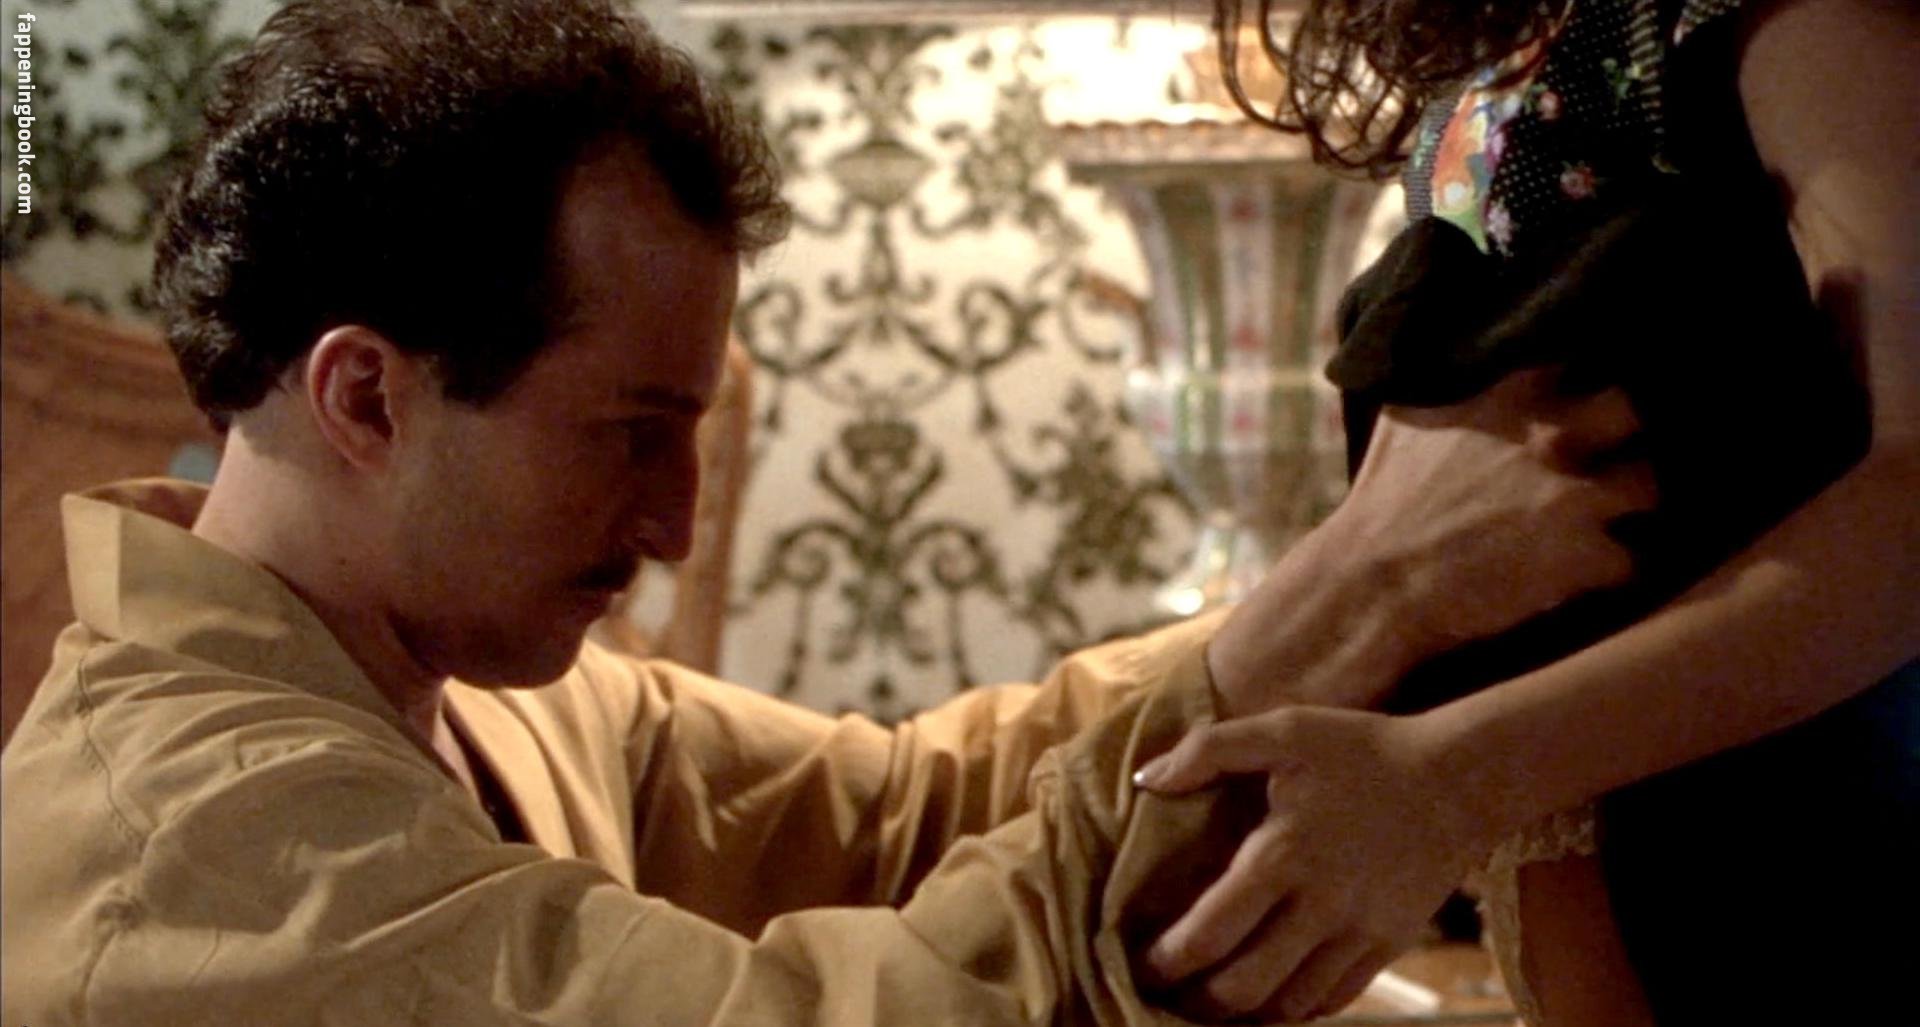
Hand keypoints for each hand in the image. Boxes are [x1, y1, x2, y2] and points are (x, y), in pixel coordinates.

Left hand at [1131, 707, 1487, 1022]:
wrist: (1460, 777)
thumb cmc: (1364, 749)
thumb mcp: (1284, 729)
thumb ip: (1208, 750)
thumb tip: (1146, 780)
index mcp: (1282, 855)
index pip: (1209, 934)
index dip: (1166, 961)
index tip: (1143, 963)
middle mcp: (1319, 907)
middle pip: (1243, 988)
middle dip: (1196, 999)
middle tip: (1168, 990)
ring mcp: (1359, 934)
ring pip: (1288, 1006)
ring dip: (1244, 1012)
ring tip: (1212, 999)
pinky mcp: (1389, 946)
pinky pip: (1333, 1000)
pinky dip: (1294, 1009)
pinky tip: (1270, 995)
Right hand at [1210, 366, 1656, 715]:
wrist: (1376, 580)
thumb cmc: (1382, 499)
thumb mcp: (1405, 417)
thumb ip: (1448, 381)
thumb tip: (1460, 352)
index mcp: (1509, 395)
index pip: (1574, 358)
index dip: (1577, 380)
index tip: (1575, 394)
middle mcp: (1552, 436)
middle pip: (1629, 412)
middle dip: (1623, 434)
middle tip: (1604, 458)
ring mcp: (1575, 497)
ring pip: (1647, 487)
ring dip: (1628, 505)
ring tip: (1606, 521)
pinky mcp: (1585, 557)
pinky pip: (1627, 559)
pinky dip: (1606, 569)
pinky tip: (1583, 573)